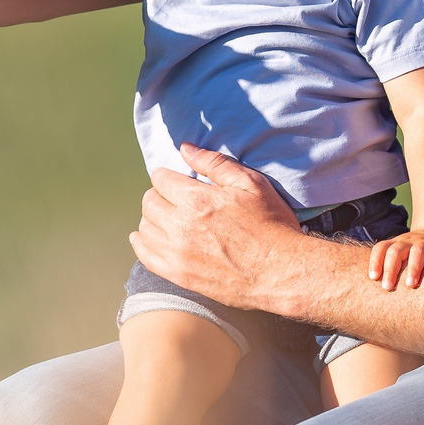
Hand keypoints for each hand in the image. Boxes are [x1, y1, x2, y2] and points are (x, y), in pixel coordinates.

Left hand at [129, 143, 304, 310]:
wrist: (282, 272)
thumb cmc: (271, 225)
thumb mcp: (251, 184)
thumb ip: (215, 163)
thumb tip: (185, 149)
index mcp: (197, 200)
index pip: (161, 179)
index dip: (167, 176)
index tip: (174, 180)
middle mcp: (181, 226)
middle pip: (149, 202)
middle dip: (158, 195)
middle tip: (172, 198)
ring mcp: (178, 253)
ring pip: (144, 228)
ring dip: (152, 218)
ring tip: (166, 217)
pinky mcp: (179, 275)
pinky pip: (145, 256)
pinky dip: (141, 244)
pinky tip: (148, 238)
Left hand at [366, 229, 423, 291]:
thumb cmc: (412, 255)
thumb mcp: (400, 256)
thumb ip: (389, 268)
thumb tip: (374, 294)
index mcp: (395, 244)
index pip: (381, 248)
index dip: (375, 261)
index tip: (373, 278)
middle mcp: (408, 241)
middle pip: (396, 251)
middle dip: (391, 270)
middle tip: (387, 287)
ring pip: (417, 251)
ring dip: (413, 267)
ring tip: (410, 284)